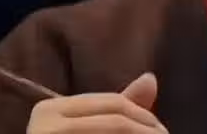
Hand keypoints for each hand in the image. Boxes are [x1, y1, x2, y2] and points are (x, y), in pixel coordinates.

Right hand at [27, 73, 167, 132]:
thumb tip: (150, 78)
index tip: (162, 129)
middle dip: (146, 129)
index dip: (143, 114)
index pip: (113, 102)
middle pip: (116, 120)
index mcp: (48, 110)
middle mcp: (45, 126)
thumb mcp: (88, 128)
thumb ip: (117, 108)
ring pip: (115, 131)